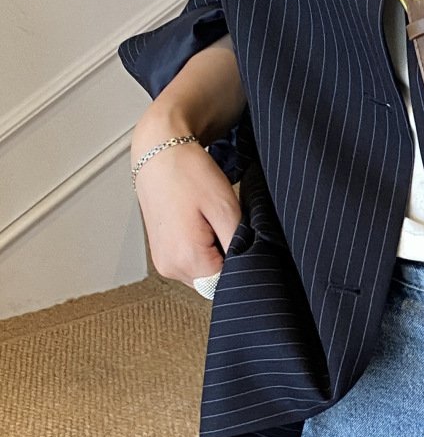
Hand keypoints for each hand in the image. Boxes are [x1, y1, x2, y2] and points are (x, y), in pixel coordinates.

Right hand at [132, 112, 243, 291]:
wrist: (159, 153)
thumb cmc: (190, 174)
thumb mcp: (227, 209)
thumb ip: (240, 245)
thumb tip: (250, 265)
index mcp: (186, 258)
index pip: (227, 284)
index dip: (242, 265)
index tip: (245, 242)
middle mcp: (170, 266)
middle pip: (215, 282)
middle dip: (229, 261)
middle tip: (229, 228)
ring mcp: (163, 262)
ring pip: (204, 275)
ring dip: (216, 256)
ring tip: (213, 223)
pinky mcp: (162, 254)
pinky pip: (191, 264)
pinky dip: (203, 252)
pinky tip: (203, 226)